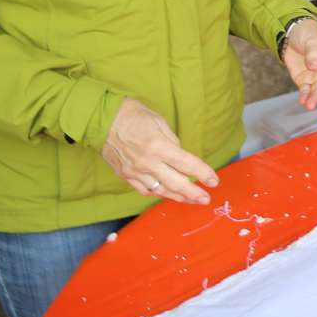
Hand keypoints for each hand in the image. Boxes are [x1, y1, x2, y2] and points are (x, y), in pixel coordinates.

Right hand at [101, 98, 217, 204]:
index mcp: (158, 146)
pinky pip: (144, 190)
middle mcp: (147, 163)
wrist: (102, 119)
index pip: (187, 164)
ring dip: (178, 197)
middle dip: (194, 193)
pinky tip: (167, 193)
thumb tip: (181, 158)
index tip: (214, 181)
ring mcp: (135, 171)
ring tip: (191, 200)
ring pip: (160, 190)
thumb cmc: (133, 115)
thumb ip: (173, 142)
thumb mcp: (160, 122)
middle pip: (176, 183)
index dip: (203, 174)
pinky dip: (158, 193)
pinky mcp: (125, 175)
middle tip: (206, 199)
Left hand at [282, 19, 316, 114]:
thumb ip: (315, 53)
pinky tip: (303, 101)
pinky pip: (306, 91)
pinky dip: (304, 97)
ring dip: (316, 99)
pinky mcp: (304, 81)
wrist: (291, 35)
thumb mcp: (313, 41)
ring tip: (310, 105)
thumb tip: (315, 66)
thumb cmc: (309, 34)